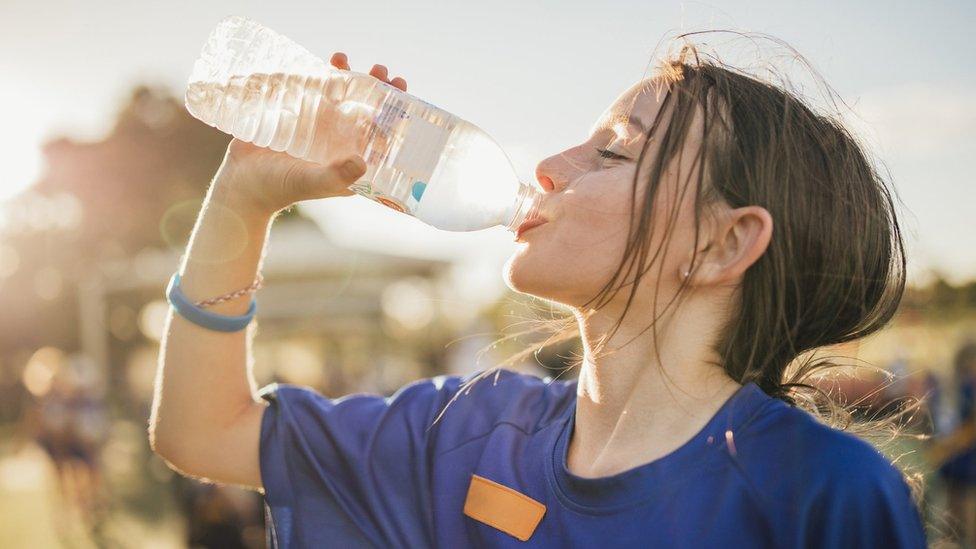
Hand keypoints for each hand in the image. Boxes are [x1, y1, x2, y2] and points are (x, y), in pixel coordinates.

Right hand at [213, 53, 408, 216]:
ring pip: (341, 96)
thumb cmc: (278, 189)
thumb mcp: (310, 183)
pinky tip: (328, 61)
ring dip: (349, 76)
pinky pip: (315, 90)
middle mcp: (340, 142)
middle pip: (366, 110)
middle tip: (382, 71)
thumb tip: (363, 162)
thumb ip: (336, 176)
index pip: (382, 135)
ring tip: (345, 59)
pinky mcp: (298, 115)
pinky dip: (322, 74)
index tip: (402, 95)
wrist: (241, 183)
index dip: (395, 116)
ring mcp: (319, 127)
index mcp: (352, 160)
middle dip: (377, 89)